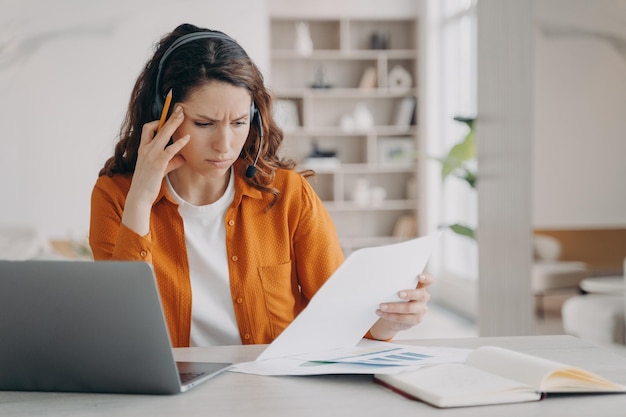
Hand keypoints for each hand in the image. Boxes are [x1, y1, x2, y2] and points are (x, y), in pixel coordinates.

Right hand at [122, 105, 190, 234]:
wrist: (140, 196)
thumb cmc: (150, 182)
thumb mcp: (162, 169)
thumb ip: (172, 161)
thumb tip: (184, 157)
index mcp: (143, 147)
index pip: (149, 127)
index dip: (159, 119)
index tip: (169, 112)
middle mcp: (145, 148)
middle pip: (157, 126)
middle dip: (169, 115)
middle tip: (179, 106)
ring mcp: (150, 155)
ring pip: (162, 134)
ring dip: (174, 123)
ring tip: (183, 115)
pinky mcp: (158, 163)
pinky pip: (169, 149)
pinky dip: (179, 143)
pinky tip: (187, 138)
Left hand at [368, 273, 432, 340]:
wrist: (394, 316)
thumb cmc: (396, 298)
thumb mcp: (398, 290)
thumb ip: (397, 285)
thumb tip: (384, 281)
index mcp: (420, 287)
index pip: (428, 280)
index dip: (426, 278)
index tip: (419, 276)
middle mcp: (423, 297)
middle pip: (419, 295)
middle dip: (409, 294)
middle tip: (398, 294)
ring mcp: (421, 309)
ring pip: (408, 308)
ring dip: (393, 307)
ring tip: (381, 306)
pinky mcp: (416, 320)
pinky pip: (403, 318)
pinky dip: (390, 315)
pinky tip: (381, 313)